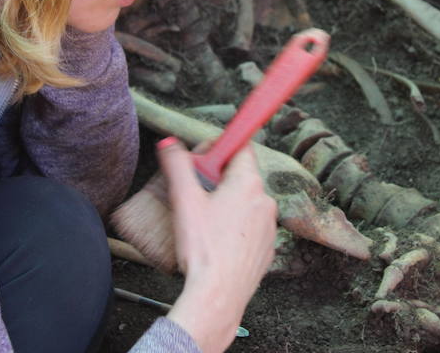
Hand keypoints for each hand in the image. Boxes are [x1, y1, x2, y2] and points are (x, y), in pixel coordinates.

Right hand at [159, 139, 276, 352]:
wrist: (219, 295)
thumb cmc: (204, 248)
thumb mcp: (184, 200)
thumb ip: (177, 166)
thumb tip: (169, 145)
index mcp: (248, 183)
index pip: (241, 147)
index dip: (221, 148)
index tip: (205, 158)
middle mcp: (265, 200)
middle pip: (241, 176)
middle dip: (219, 180)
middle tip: (196, 195)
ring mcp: (269, 226)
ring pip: (246, 204)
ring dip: (228, 206)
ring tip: (204, 224)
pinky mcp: (268, 248)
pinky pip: (250, 229)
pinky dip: (236, 230)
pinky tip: (217, 242)